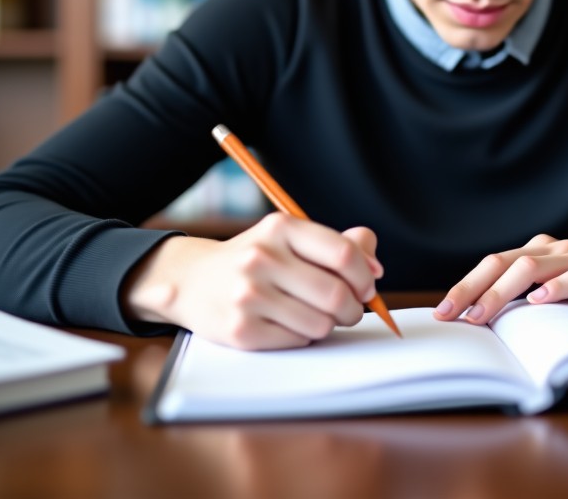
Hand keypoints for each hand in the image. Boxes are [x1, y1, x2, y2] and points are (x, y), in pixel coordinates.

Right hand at [122, 213, 381, 349]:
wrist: (193, 281)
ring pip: (320, 323)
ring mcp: (248, 295)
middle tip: (349, 311)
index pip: (343, 254)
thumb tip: (374, 265)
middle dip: (353, 308)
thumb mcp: (291, 238)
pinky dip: (303, 337)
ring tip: (316, 316)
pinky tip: (290, 324)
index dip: (365, 276)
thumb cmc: (257, 259)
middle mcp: (262, 257)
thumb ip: (338, 244)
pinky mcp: (240, 330)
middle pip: (336, 293)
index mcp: (281, 228)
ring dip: (328, 325)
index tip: (368, 286)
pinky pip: (297, 341)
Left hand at [433, 234, 567, 324]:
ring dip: (503, 291)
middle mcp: (557, 249)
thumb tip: (492, 317)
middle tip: (448, 314)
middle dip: (472, 288)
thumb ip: (536, 292)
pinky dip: (557, 286)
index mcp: (543, 251)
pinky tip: (541, 300)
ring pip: (533, 267)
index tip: (442, 312)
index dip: (466, 285)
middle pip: (505, 263)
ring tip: (482, 314)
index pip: (495, 264)